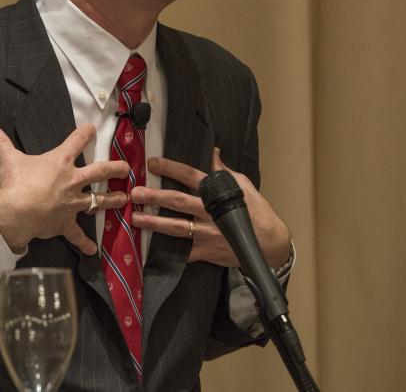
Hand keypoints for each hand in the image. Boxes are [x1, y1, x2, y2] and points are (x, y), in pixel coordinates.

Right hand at [0, 124, 129, 255]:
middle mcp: (72, 181)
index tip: (92, 128)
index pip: (76, 141)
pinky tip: (92, 249)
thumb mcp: (9, 159)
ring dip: (111, 200)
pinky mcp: (66, 223)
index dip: (85, 133)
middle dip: (115, 169)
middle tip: (126, 168)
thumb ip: (1, 143)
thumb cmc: (16, 183)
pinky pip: (77, 235)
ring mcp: (72, 203)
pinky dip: (84, 243)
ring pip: (97, 200)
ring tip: (124, 199)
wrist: (16, 212)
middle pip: (100, 172)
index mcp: (60, 161)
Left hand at [130, 148, 290, 267]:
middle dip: (155, 197)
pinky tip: (150, 247)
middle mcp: (210, 213)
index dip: (171, 168)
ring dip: (154, 222)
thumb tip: (212, 152)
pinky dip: (167, 251)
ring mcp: (208, 234)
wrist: (269, 244)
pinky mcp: (206, 252)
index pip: (191, 176)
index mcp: (217, 193)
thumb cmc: (256, 212)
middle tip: (135, 192)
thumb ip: (224, 171)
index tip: (153, 163)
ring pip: (176, 227)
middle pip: (178, 202)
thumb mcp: (243, 186)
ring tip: (136, 218)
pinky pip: (183, 252)